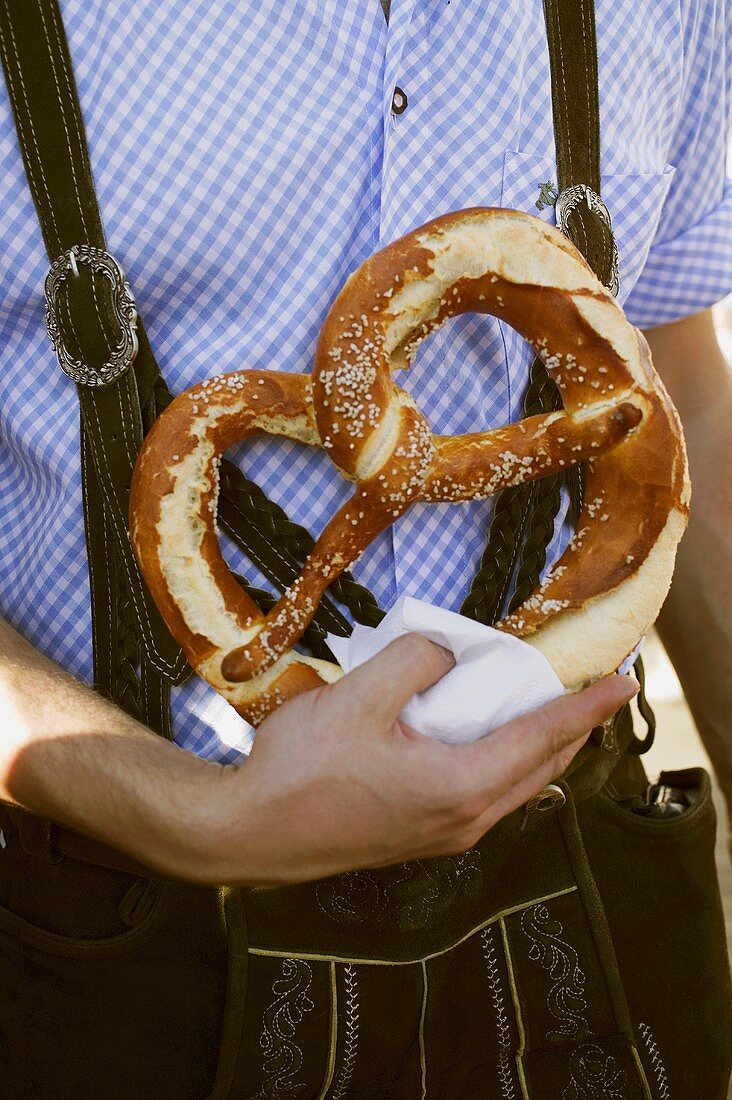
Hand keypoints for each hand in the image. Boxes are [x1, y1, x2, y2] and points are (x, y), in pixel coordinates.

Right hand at [194, 635, 637, 885]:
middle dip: (571, 727)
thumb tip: (448, 651)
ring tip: (541, 706)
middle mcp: (464, 819)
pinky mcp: (420, 836)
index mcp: (460, 787)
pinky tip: (481, 736)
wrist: (250, 833)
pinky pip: (483, 793)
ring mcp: (443, 834)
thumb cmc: (301, 769)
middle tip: (587, 688)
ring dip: (535, 745)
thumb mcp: (360, 695)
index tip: (624, 683)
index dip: (587, 707)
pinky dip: (500, 760)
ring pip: (513, 784)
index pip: (544, 738)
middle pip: (540, 768)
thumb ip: (416, 659)